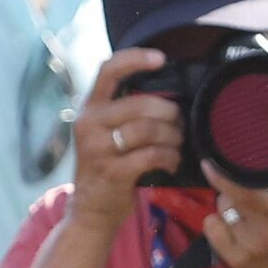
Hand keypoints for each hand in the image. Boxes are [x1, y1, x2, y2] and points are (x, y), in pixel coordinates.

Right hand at [69, 49, 184, 233]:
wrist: (91, 209)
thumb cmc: (107, 165)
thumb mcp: (104, 132)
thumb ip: (123, 110)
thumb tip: (166, 93)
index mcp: (89, 108)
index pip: (108, 70)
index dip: (135, 58)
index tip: (161, 58)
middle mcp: (88, 124)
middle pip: (140, 103)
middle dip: (169, 113)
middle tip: (179, 124)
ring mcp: (97, 148)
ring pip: (149, 129)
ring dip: (173, 137)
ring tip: (177, 144)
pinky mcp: (112, 171)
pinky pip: (152, 155)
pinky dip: (170, 157)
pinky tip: (172, 162)